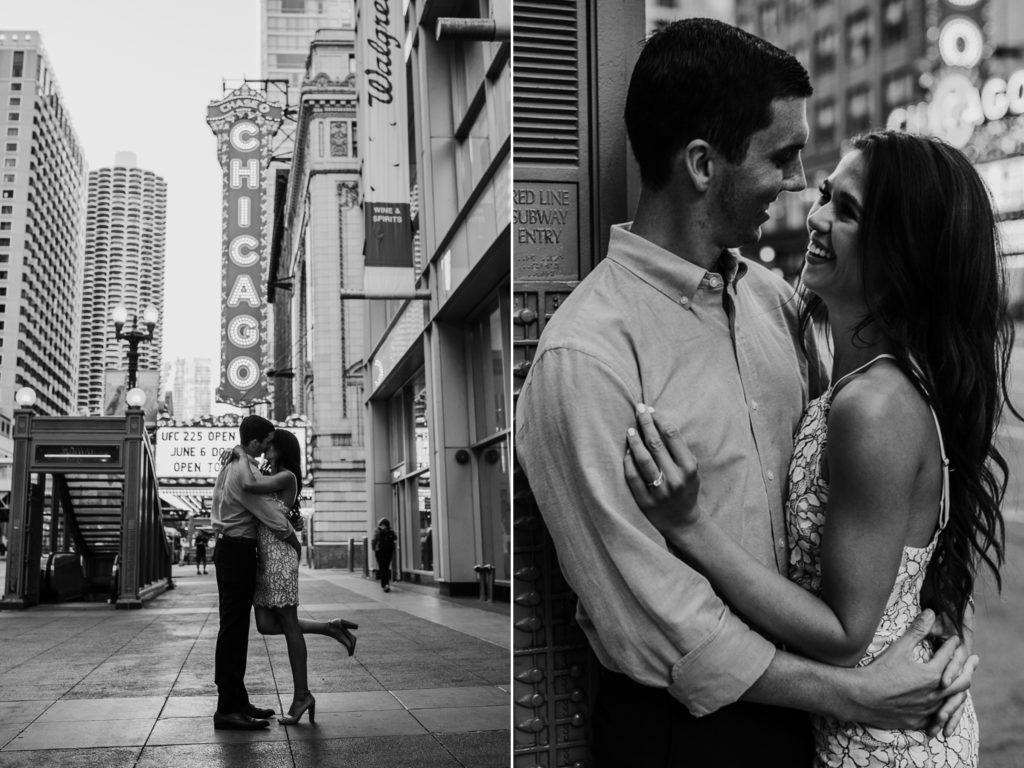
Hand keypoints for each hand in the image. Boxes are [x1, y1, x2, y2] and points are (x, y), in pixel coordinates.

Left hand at [623, 404, 702, 535]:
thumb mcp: (690, 469)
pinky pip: (633, 477)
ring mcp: (659, 490)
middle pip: (656, 443)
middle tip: (638, 409)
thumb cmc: (686, 488)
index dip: (660, 419)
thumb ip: (679, 450)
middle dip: (645, 423)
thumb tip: (659, 422)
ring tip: (629, 430)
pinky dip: (628, 462)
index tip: (651, 410)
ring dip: (634, 442)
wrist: (682, 521)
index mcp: (688, 468)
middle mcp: (675, 478)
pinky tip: (627, 452)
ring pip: (643, 459)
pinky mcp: (645, 501)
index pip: (672, 436)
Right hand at [845, 610, 974, 729]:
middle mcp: (935, 693)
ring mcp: (929, 710)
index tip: (954, 638)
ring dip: (959, 689)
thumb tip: (931, 612)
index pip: (948, 656)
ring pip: (953, 701)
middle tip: (973, 660)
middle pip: (961, 681)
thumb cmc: (879, 671)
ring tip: (962, 682)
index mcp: (932, 674)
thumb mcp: (899, 648)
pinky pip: (939, 717)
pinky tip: (944, 706)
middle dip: (968, 668)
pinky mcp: (920, 721)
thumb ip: (917, 631)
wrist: (862, 697)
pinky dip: (945, 709)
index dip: (952, 644)